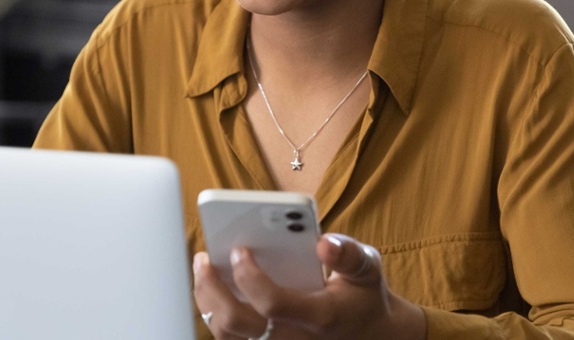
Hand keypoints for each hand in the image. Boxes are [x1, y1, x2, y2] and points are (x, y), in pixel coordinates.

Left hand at [193, 234, 426, 339]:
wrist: (370, 335)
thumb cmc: (362, 298)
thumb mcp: (366, 271)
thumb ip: (348, 254)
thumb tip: (323, 243)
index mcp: (319, 317)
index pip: (272, 303)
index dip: (250, 277)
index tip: (239, 250)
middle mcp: (294, 339)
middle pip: (236, 324)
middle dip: (212, 289)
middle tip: (204, 259)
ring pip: (227, 335)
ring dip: (208, 302)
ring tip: (203, 271)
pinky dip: (216, 316)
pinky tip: (213, 292)